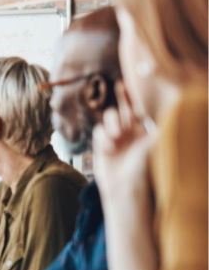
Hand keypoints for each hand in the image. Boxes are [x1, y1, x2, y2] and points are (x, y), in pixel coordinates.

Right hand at [93, 81, 155, 200]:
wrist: (124, 188)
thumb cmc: (143, 169)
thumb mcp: (155, 144)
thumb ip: (158, 125)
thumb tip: (170, 106)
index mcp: (144, 131)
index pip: (140, 108)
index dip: (136, 95)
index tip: (133, 81)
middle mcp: (130, 132)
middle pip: (124, 107)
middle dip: (121, 96)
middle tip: (119, 84)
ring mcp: (115, 138)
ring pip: (110, 117)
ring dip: (112, 123)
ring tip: (117, 136)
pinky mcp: (101, 145)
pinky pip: (98, 131)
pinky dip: (103, 137)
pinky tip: (109, 148)